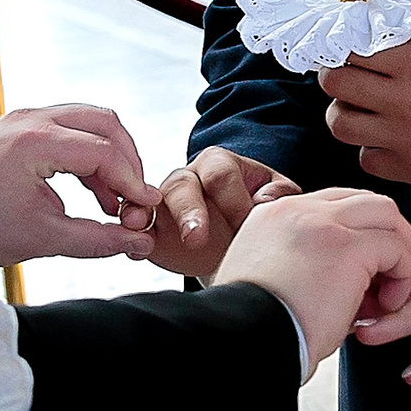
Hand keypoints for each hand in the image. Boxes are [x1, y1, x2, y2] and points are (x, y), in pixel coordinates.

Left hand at [0, 103, 162, 267]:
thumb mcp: (42, 238)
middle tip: (135, 200)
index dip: (132, 181)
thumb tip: (140, 243)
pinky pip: (72, 131)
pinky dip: (90, 157)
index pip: (103, 151)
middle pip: (105, 123)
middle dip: (128, 162)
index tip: (146, 208)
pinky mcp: (23, 127)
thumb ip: (97, 239)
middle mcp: (32, 119)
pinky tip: (96, 193)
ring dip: (111, 159)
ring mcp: (26, 118)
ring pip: (91, 123)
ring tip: (116, 203)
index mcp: (34, 141)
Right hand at [148, 147, 301, 276]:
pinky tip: (135, 246)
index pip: (221, 175)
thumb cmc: (258, 216)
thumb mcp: (277, 199)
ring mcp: (165, 201)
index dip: (234, 202)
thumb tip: (265, 200)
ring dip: (145, 215)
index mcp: (220, 163)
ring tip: (140, 228)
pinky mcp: (152, 227)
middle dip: (188, 212)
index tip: (246, 230)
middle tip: (196, 239)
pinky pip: (136, 227)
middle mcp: (188, 177)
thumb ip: (279, 194)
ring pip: (150, 203)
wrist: (238, 247)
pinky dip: (131, 235)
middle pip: (182, 186)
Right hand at [215, 188, 410, 367]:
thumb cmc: (254, 333)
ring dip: (400, 254)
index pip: (333, 206)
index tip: (360, 281)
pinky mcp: (348, 245)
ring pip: (386, 214)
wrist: (241, 344)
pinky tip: (388, 307)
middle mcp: (296, 209)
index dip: (357, 238)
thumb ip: (300, 270)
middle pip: (364, 201)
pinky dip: (404, 275)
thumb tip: (346, 287)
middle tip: (387, 283)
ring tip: (391, 297)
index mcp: (272, 216)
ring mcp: (322, 222)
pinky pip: (396, 247)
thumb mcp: (268, 288)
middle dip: (387, 238)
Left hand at [319, 25, 410, 191]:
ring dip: (345, 112)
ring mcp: (406, 137)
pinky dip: (372, 148)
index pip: (351, 46)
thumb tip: (381, 14)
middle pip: (335, 82)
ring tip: (362, 108)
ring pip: (340, 124)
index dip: (345, 44)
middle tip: (349, 75)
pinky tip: (389, 138)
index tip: (348, 47)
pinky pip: (366, 159)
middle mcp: (404, 98)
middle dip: (337, 75)